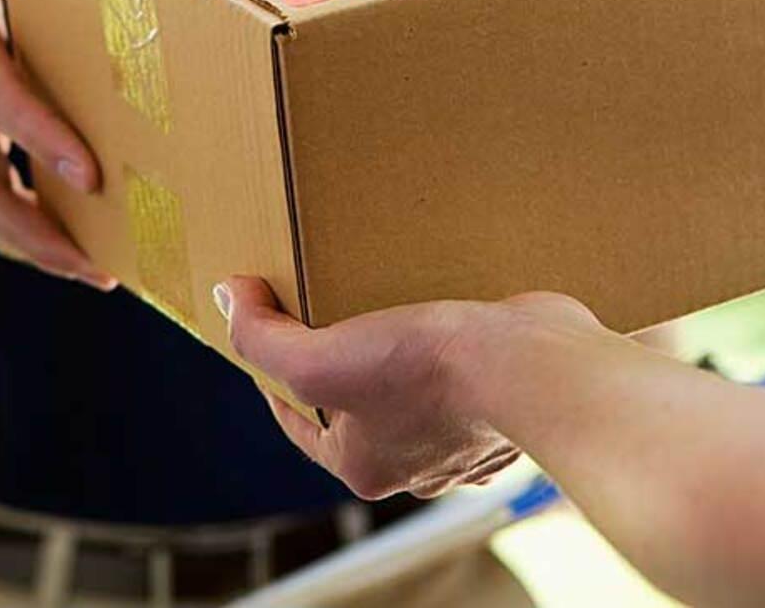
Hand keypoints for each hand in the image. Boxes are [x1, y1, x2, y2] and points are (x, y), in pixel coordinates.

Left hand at [216, 276, 601, 498]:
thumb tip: (228, 299)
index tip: (267, 328)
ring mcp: (465, 438)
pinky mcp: (503, 404)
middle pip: (357, 408)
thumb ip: (262, 338)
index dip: (272, 375)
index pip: (298, 423)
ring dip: (398, 353)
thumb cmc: (429, 372)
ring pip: (412, 393)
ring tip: (389, 301)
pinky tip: (449, 310)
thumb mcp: (320, 358)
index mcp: (364, 466)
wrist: (537, 368)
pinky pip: (465, 377)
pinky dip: (453, 348)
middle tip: (332, 310)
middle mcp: (417, 465)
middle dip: (342, 362)